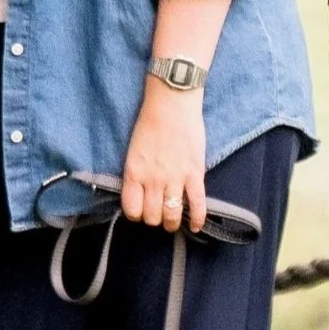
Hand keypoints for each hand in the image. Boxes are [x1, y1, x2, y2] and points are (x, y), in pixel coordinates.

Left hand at [121, 86, 205, 232]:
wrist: (172, 104)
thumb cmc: (150, 123)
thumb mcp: (134, 151)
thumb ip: (137, 173)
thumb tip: (141, 191)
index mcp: (134, 173)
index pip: (132, 209)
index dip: (136, 215)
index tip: (141, 211)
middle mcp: (152, 180)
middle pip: (152, 216)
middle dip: (154, 219)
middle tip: (158, 214)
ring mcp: (174, 179)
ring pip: (172, 215)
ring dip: (172, 223)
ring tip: (173, 222)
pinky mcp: (194, 174)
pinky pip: (197, 204)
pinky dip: (196, 219)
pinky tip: (195, 225)